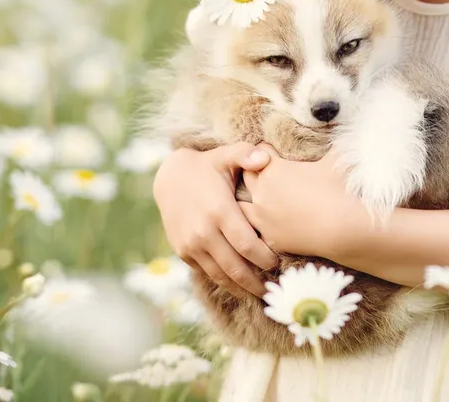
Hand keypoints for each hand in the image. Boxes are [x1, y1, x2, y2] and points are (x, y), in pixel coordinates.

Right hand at [153, 143, 278, 298]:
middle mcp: (203, 232)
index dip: (265, 259)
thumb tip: (265, 157)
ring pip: (220, 275)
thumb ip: (246, 154)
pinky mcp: (183, 252)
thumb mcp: (225, 155)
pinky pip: (206, 272)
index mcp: (219, 210)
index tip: (279, 265)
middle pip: (235, 267)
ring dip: (241, 288)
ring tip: (261, 294)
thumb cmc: (207, 166)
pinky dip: (224, 281)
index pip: (247, 245)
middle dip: (257, 283)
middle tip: (276, 291)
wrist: (169, 178)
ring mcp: (191, 244)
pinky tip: (240, 285)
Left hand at [239, 144, 368, 259]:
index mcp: (273, 170)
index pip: (259, 151)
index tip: (273, 151)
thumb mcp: (335, 157)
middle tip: (267, 173)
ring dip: (251, 200)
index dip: (267, 150)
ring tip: (264, 199)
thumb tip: (339, 127)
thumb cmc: (341, 189)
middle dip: (255, 173)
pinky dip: (260, 224)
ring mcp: (263, 220)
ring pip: (243, 207)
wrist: (346, 228)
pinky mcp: (270, 240)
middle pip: (247, 177)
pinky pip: (255, 229)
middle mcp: (261, 194)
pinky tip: (270, 223)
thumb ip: (331, 141)